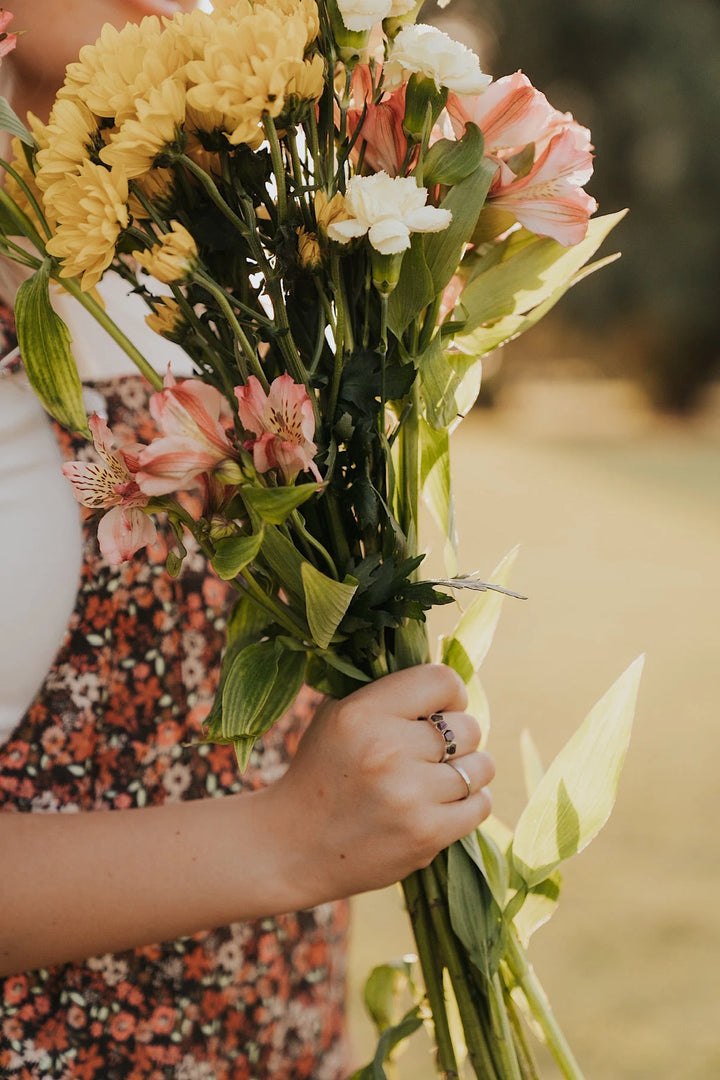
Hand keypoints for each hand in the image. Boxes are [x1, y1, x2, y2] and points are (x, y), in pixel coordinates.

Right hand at [265, 664, 494, 906]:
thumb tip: (446, 681)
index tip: (439, 710)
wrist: (292, 846)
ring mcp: (408, 795)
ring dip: (467, 771)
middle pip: (469, 727)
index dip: (451, 694)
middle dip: (458, 738)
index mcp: (363, 712)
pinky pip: (481, 805)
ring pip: (481, 766)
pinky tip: (442, 804)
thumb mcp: (336, 715)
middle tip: (431, 753)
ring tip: (438, 780)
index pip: (442, 681)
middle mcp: (387, 750)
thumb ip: (386, 692)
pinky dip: (468, 803)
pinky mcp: (425, 835)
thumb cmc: (322, 771)